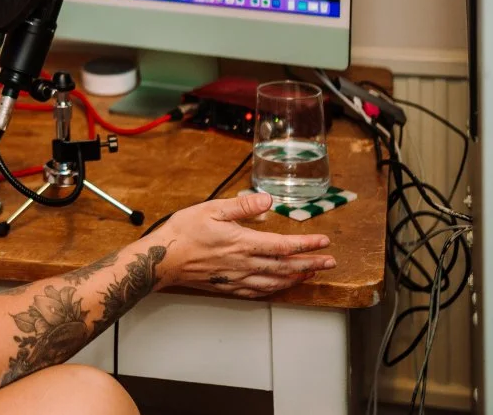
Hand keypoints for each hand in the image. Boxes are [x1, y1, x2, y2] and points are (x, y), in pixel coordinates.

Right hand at [153, 193, 335, 297]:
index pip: (283, 245)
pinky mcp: (228, 286)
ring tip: (310, 274)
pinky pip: (258, 292)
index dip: (307, 245)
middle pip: (285, 267)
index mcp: (243, 243)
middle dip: (311, 264)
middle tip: (329, 263)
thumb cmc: (183, 233)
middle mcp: (244, 264)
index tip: (324, 243)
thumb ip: (242, 206)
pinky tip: (279, 287)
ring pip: (275, 282)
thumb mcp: (211, 209)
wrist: (163, 259)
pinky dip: (275, 290)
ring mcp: (237, 278)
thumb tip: (267, 200)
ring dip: (297, 279)